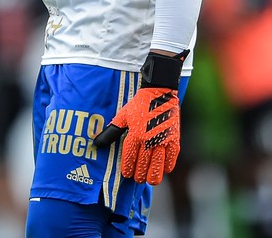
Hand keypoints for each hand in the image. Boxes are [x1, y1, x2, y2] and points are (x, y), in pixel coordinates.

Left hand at [93, 50, 187, 184]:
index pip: (130, 159)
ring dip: (152, 176)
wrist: (160, 93)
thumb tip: (97, 143)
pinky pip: (171, 160)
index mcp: (135, 135)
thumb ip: (111, 131)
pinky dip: (166, 167)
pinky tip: (162, 170)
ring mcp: (163, 142)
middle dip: (139, 175)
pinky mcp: (174, 140)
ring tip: (149, 179)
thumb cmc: (139, 104)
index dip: (128, 169)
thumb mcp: (122, 116)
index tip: (127, 174)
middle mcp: (148, 141)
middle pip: (143, 167)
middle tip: (137, 177)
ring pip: (157, 168)